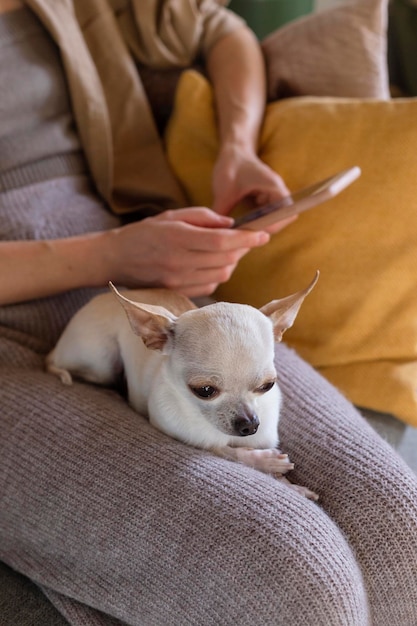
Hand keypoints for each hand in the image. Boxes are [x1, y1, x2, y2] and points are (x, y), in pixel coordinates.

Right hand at [102, 207, 270, 296]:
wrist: (114, 259)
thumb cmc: (144, 233)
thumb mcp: (171, 215)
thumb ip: (203, 217)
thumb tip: (231, 225)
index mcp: (177, 237)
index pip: (221, 241)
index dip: (245, 239)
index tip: (263, 234)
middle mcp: (179, 261)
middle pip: (225, 259)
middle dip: (242, 249)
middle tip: (245, 239)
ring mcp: (178, 281)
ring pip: (221, 275)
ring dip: (231, 263)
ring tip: (228, 252)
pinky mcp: (177, 293)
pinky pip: (209, 287)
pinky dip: (218, 275)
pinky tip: (212, 265)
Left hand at [211, 144, 295, 233]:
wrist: (233, 152)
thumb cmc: (231, 166)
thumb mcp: (224, 190)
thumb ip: (221, 212)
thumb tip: (216, 233)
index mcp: (273, 186)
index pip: (287, 211)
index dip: (275, 224)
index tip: (257, 231)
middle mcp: (278, 192)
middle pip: (284, 218)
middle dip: (268, 228)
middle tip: (249, 235)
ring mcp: (274, 196)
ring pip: (276, 219)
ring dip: (264, 226)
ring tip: (246, 232)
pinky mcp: (267, 200)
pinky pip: (268, 216)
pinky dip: (259, 223)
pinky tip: (244, 226)